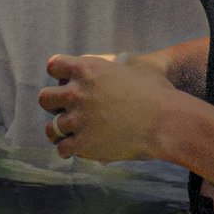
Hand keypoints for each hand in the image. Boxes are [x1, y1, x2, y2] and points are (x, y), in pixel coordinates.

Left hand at [40, 51, 181, 165]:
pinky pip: (63, 149)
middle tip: (64, 111)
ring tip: (66, 134)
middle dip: (53, 104)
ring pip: (51, 128)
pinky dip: (69, 150)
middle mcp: (77, 93)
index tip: (65, 82)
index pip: (54, 66)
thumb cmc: (158, 93)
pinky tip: (76, 149)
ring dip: (58, 131)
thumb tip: (117, 64)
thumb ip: (114, 68)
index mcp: (87, 69)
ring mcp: (78, 119)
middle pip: (45, 98)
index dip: (59, 74)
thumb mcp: (134, 69)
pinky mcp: (83, 144)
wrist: (168, 122)